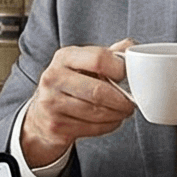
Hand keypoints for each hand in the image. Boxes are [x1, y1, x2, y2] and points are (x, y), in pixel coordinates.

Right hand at [18, 40, 139, 169]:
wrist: (42, 113)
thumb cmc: (71, 84)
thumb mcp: (84, 63)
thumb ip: (110, 54)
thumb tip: (134, 48)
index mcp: (65, 56)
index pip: (99, 59)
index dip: (120, 69)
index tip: (127, 77)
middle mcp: (54, 77)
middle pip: (98, 91)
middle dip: (122, 100)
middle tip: (131, 103)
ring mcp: (51, 102)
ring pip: (96, 112)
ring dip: (117, 114)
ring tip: (123, 112)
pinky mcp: (55, 125)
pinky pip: (92, 128)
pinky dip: (108, 126)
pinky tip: (111, 121)